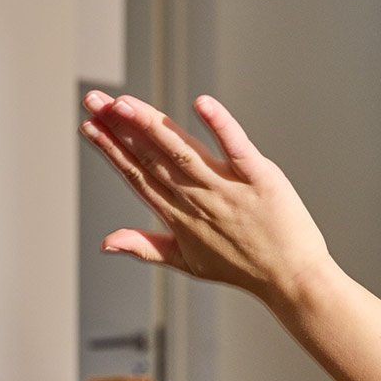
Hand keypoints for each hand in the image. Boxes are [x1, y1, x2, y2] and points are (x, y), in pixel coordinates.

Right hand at [79, 91, 333, 300]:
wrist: (291, 280)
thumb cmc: (242, 269)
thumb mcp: (187, 262)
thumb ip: (145, 246)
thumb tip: (105, 243)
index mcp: (178, 216)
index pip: (137, 175)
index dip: (111, 149)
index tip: (89, 125)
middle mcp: (198, 199)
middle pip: (152, 157)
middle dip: (120, 128)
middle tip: (94, 100)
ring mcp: (228, 187)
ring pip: (182, 150)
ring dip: (152, 125)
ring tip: (124, 103)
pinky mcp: (260, 177)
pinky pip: (236, 146)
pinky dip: (220, 125)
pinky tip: (200, 103)